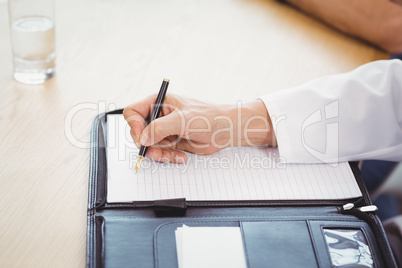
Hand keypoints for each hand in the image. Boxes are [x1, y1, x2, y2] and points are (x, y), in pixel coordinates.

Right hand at [123, 94, 275, 162]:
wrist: (226, 131)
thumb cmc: (209, 117)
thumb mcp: (182, 120)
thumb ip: (160, 127)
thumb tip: (143, 138)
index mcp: (158, 103)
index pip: (133, 112)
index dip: (134, 126)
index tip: (143, 138)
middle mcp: (159, 116)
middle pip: (139, 133)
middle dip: (147, 145)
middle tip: (158, 153)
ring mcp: (165, 130)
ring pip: (149, 146)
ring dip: (159, 154)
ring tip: (172, 156)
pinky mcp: (171, 142)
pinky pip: (161, 153)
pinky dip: (168, 157)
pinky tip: (180, 156)